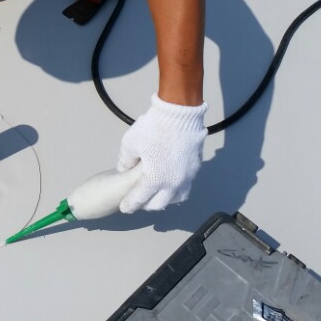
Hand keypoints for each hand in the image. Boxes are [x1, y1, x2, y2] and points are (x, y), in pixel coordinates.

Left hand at [116, 94, 207, 212]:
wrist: (179, 113)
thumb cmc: (152, 128)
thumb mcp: (130, 143)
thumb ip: (125, 160)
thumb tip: (124, 169)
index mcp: (154, 179)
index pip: (139, 199)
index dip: (130, 204)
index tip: (124, 207)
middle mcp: (173, 183)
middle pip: (159, 204)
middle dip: (147, 204)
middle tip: (140, 200)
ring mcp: (187, 176)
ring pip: (176, 198)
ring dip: (165, 199)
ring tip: (158, 193)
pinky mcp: (196, 168)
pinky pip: (186, 185)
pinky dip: (177, 187)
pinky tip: (171, 180)